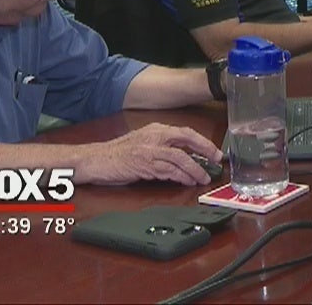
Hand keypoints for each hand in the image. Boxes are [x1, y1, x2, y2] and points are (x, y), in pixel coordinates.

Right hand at [77, 123, 221, 186]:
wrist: (94, 160)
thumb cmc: (118, 154)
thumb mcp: (143, 143)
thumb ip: (163, 147)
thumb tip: (186, 157)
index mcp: (155, 129)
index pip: (186, 132)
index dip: (203, 142)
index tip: (215, 152)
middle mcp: (154, 136)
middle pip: (187, 140)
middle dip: (205, 150)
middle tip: (216, 162)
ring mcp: (149, 150)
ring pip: (180, 158)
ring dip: (195, 169)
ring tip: (203, 178)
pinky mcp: (143, 164)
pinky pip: (168, 171)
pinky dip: (180, 177)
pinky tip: (187, 182)